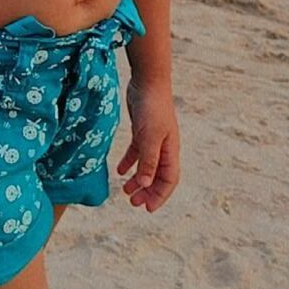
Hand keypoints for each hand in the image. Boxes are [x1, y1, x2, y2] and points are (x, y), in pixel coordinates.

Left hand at [116, 79, 179, 212]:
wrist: (148, 80)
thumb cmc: (152, 107)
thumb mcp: (149, 136)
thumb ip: (148, 160)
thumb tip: (145, 183)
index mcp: (170, 150)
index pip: (169, 180)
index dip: (159, 195)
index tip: (146, 208)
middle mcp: (164, 147)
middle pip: (158, 176)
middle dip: (147, 191)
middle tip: (132, 202)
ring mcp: (153, 138)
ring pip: (147, 165)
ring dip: (137, 179)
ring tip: (125, 191)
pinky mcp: (142, 129)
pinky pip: (137, 151)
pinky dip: (129, 162)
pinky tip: (119, 170)